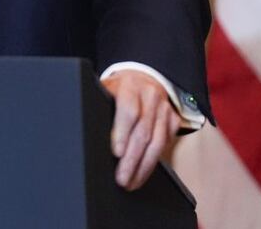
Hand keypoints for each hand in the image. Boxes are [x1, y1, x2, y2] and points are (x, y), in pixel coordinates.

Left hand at [101, 70, 178, 190]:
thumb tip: (86, 131)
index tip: (116, 153)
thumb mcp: (106, 90)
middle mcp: (149, 96)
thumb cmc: (118, 89)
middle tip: (122, 178)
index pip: (128, 111)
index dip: (122, 133)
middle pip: (142, 132)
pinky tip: (143, 172)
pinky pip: (166, 143)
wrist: (141, 78)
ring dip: (144, 166)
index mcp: (129, 86)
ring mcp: (163, 108)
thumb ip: (100, 107)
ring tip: (132, 182)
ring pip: (157, 142)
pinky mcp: (173, 119)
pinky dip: (154, 161)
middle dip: (132, 159)